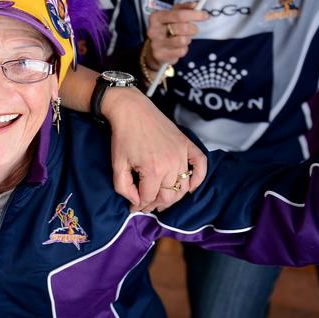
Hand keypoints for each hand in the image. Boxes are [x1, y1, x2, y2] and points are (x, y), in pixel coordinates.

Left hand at [102, 86, 207, 212]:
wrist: (131, 109)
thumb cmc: (122, 136)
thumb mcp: (117, 164)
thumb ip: (124, 188)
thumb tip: (136, 202)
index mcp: (153, 170)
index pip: (149, 198)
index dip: (140, 206)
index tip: (133, 208)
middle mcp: (171, 164)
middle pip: (168, 196)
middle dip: (155, 204)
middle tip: (146, 204)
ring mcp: (182, 154)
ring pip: (183, 187)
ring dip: (173, 196)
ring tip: (161, 198)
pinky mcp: (187, 144)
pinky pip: (201, 165)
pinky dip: (198, 178)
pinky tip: (190, 187)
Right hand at [146, 3, 205, 68]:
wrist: (152, 49)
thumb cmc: (164, 29)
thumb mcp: (171, 15)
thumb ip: (183, 8)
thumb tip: (195, 4)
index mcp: (156, 17)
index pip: (179, 14)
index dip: (195, 14)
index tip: (204, 15)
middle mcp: (154, 30)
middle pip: (183, 28)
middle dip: (193, 28)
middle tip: (193, 29)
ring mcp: (156, 44)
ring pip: (183, 41)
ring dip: (187, 39)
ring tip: (183, 38)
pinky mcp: (161, 55)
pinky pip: (181, 52)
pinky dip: (183, 49)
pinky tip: (178, 47)